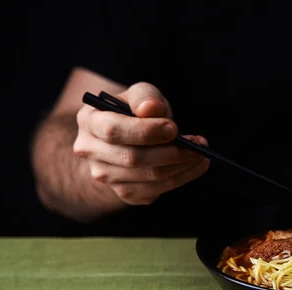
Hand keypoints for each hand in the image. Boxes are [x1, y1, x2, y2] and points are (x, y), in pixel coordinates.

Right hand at [73, 82, 209, 205]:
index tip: (174, 128)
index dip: (145, 131)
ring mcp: (105, 177)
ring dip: (181, 167)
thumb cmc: (134, 112)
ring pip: (148, 178)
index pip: (113, 131)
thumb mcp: (139, 95)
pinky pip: (155, 191)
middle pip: (132, 159)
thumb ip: (145, 97)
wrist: (126, 139)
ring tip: (201, 154)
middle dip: (171, 152)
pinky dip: (181, 178)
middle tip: (199, 144)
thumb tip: (151, 109)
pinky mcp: (124, 193)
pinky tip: (195, 166)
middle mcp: (90, 152)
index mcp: (89, 121)